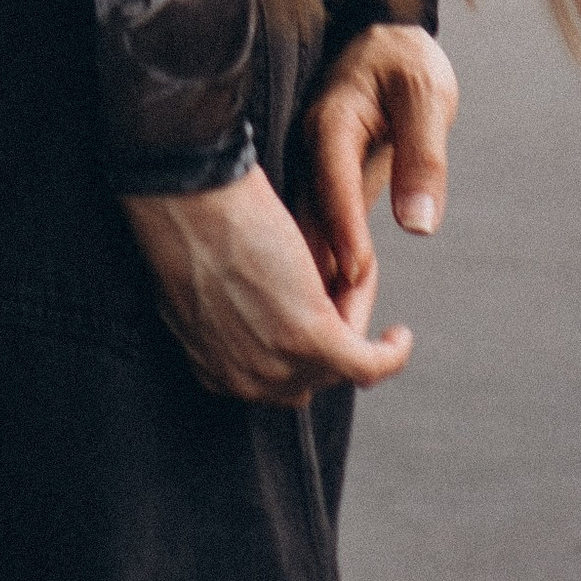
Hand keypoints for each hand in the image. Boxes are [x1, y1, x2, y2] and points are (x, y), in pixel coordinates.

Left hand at [122, 166, 415, 406]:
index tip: (303, 321)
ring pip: (341, 363)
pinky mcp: (314, 337)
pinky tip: (398, 335)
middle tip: (331, 291)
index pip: (268, 384)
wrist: (186, 196)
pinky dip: (390, 352)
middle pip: (308, 380)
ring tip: (353, 286)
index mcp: (213, 369)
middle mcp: (247, 380)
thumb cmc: (183, 219)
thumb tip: (226, 310)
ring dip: (353, 330)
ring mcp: (282, 363)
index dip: (289, 353)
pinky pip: (369, 362)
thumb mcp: (187, 284)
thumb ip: (208, 313)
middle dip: (321, 345)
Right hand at [297, 23, 459, 335]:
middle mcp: (311, 153)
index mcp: (331, 124)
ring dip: (320, 286)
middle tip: (347, 332)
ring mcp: (310, 172)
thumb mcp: (425, 95)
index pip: (333, 183)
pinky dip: (322, 274)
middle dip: (325, 279)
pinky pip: (315, 237)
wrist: (387, 39)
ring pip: (306, 238)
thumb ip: (422, 156)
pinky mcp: (318, 188)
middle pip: (310, 222)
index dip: (344, 233)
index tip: (354, 276)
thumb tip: (420, 225)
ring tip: (339, 338)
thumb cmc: (408, 63)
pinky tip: (335, 308)